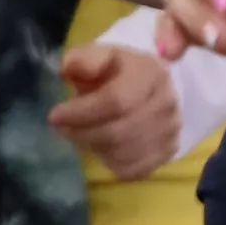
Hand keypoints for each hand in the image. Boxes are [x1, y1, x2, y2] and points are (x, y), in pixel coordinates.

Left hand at [51, 41, 182, 179]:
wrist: (144, 85)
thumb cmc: (113, 69)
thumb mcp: (95, 54)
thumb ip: (80, 59)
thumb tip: (68, 71)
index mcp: (150, 71)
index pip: (116, 101)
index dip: (81, 113)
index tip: (54, 115)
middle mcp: (166, 102)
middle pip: (119, 132)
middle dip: (82, 133)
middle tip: (61, 129)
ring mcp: (171, 129)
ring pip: (125, 154)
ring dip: (93, 147)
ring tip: (79, 135)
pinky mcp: (168, 151)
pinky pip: (134, 169)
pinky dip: (111, 162)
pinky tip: (99, 147)